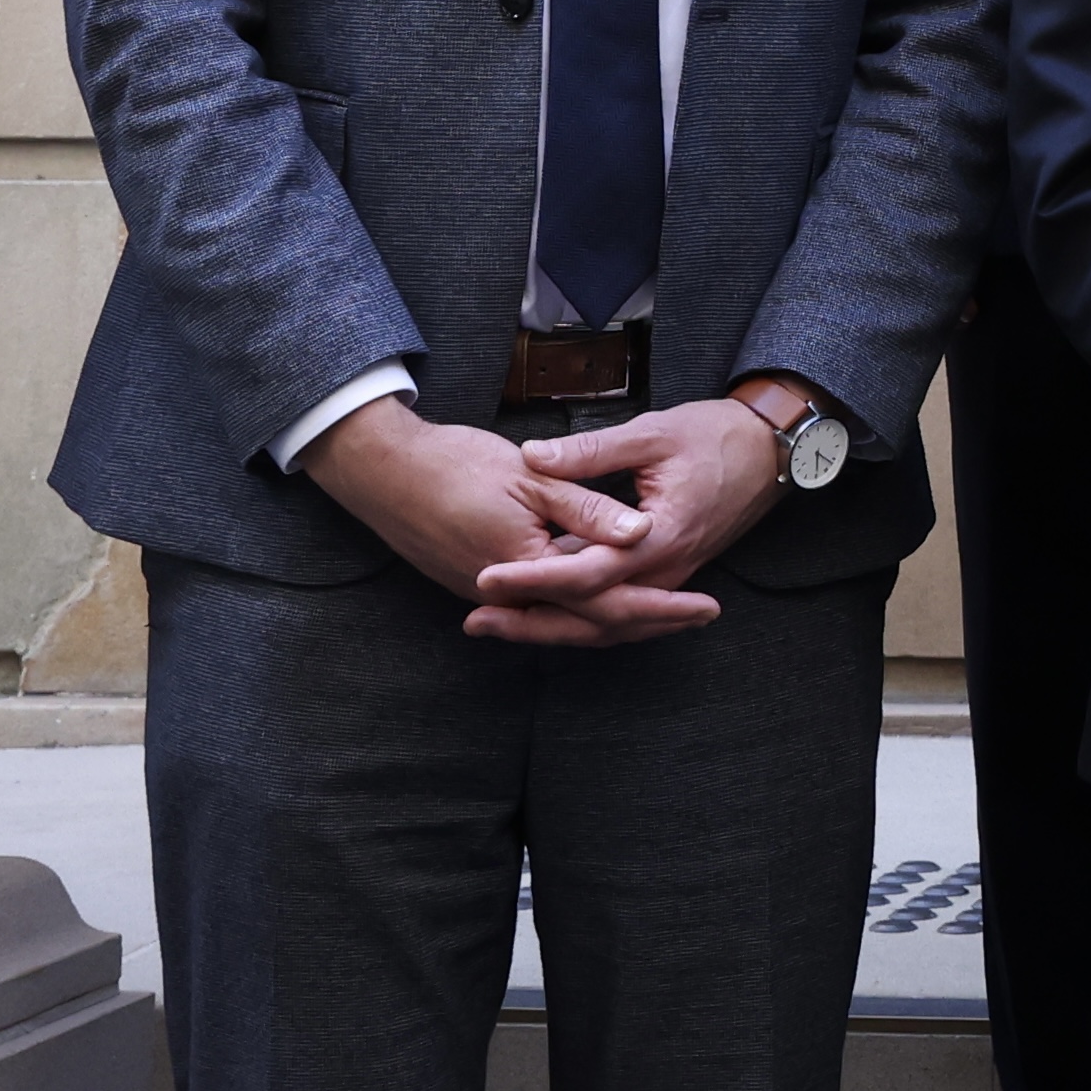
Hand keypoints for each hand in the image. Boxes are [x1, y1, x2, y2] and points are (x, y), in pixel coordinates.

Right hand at [298, 399, 691, 647]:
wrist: (384, 472)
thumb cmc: (455, 464)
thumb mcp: (531, 477)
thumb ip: (587, 509)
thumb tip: (642, 532)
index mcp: (529, 567)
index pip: (609, 602)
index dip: (662, 605)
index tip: (706, 606)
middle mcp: (511, 596)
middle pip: (592, 625)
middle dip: (651, 622)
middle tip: (701, 617)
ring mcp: (491, 596)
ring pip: (568, 623)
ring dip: (618, 621)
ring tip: (668, 616)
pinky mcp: (478, 586)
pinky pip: (543, 612)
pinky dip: (581, 612)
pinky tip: (604, 602)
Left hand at [490, 396, 792, 637]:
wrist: (770, 451)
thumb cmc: (715, 436)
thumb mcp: (652, 432)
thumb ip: (590, 450)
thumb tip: (532, 455)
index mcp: (660, 536)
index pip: (587, 573)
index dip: (534, 578)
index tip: (487, 576)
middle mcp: (665, 570)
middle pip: (592, 617)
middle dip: (531, 623)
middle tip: (475, 621)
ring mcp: (668, 579)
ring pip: (605, 623)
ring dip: (551, 627)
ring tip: (496, 623)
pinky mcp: (666, 576)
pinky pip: (619, 612)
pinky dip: (579, 618)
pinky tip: (544, 613)